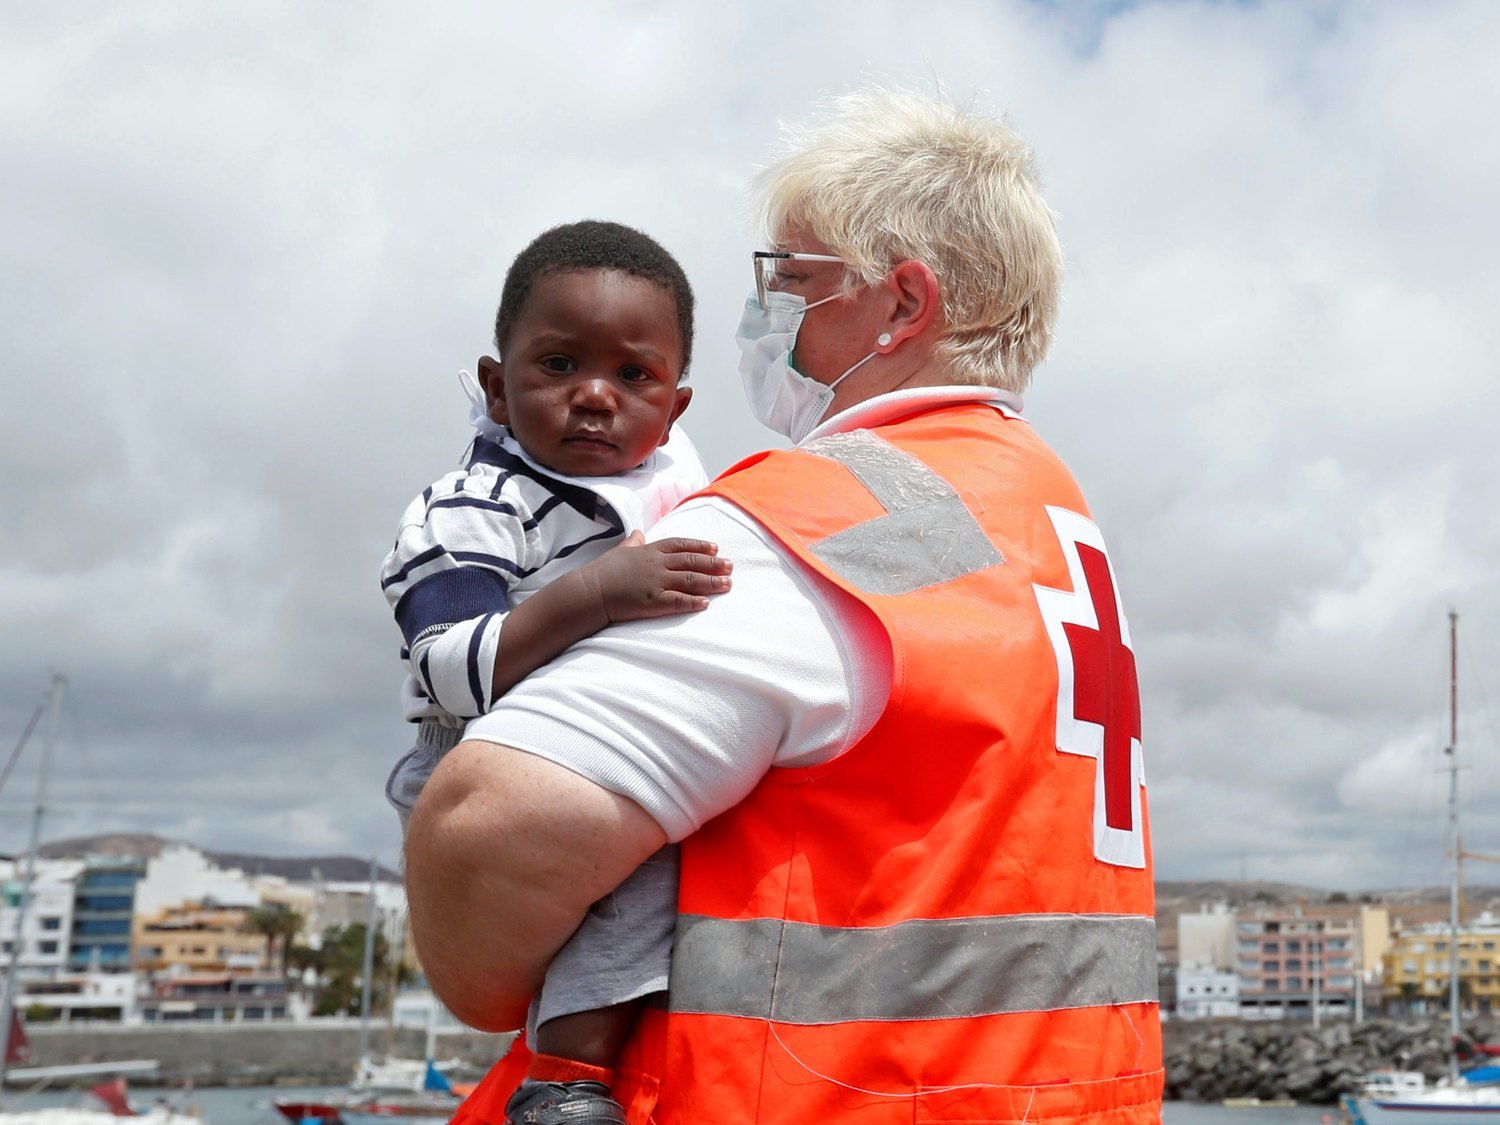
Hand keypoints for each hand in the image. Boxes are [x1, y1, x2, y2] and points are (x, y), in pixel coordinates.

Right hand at [580, 531, 731, 623]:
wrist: (589, 591)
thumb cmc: (603, 571)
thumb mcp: (619, 551)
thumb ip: (633, 542)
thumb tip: (638, 533)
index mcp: (649, 551)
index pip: (680, 545)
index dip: (699, 546)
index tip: (715, 548)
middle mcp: (656, 564)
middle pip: (691, 561)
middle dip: (713, 563)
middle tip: (731, 566)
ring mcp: (655, 582)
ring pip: (690, 580)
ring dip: (711, 582)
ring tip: (728, 584)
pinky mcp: (652, 602)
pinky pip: (677, 601)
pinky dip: (693, 602)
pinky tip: (706, 603)